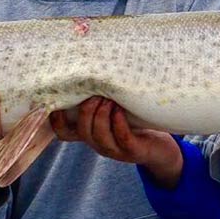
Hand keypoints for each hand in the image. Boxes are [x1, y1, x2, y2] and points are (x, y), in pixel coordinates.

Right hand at [50, 98, 182, 188]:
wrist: (162, 150)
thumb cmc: (136, 125)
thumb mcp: (114, 111)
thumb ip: (101, 98)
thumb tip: (91, 67)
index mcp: (91, 135)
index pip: (65, 133)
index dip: (57, 121)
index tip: (58, 102)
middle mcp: (99, 145)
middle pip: (82, 132)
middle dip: (86, 111)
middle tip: (96, 95)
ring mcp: (116, 151)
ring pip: (99, 136)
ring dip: (101, 116)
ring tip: (109, 100)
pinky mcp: (133, 151)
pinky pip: (121, 138)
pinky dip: (118, 123)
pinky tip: (119, 110)